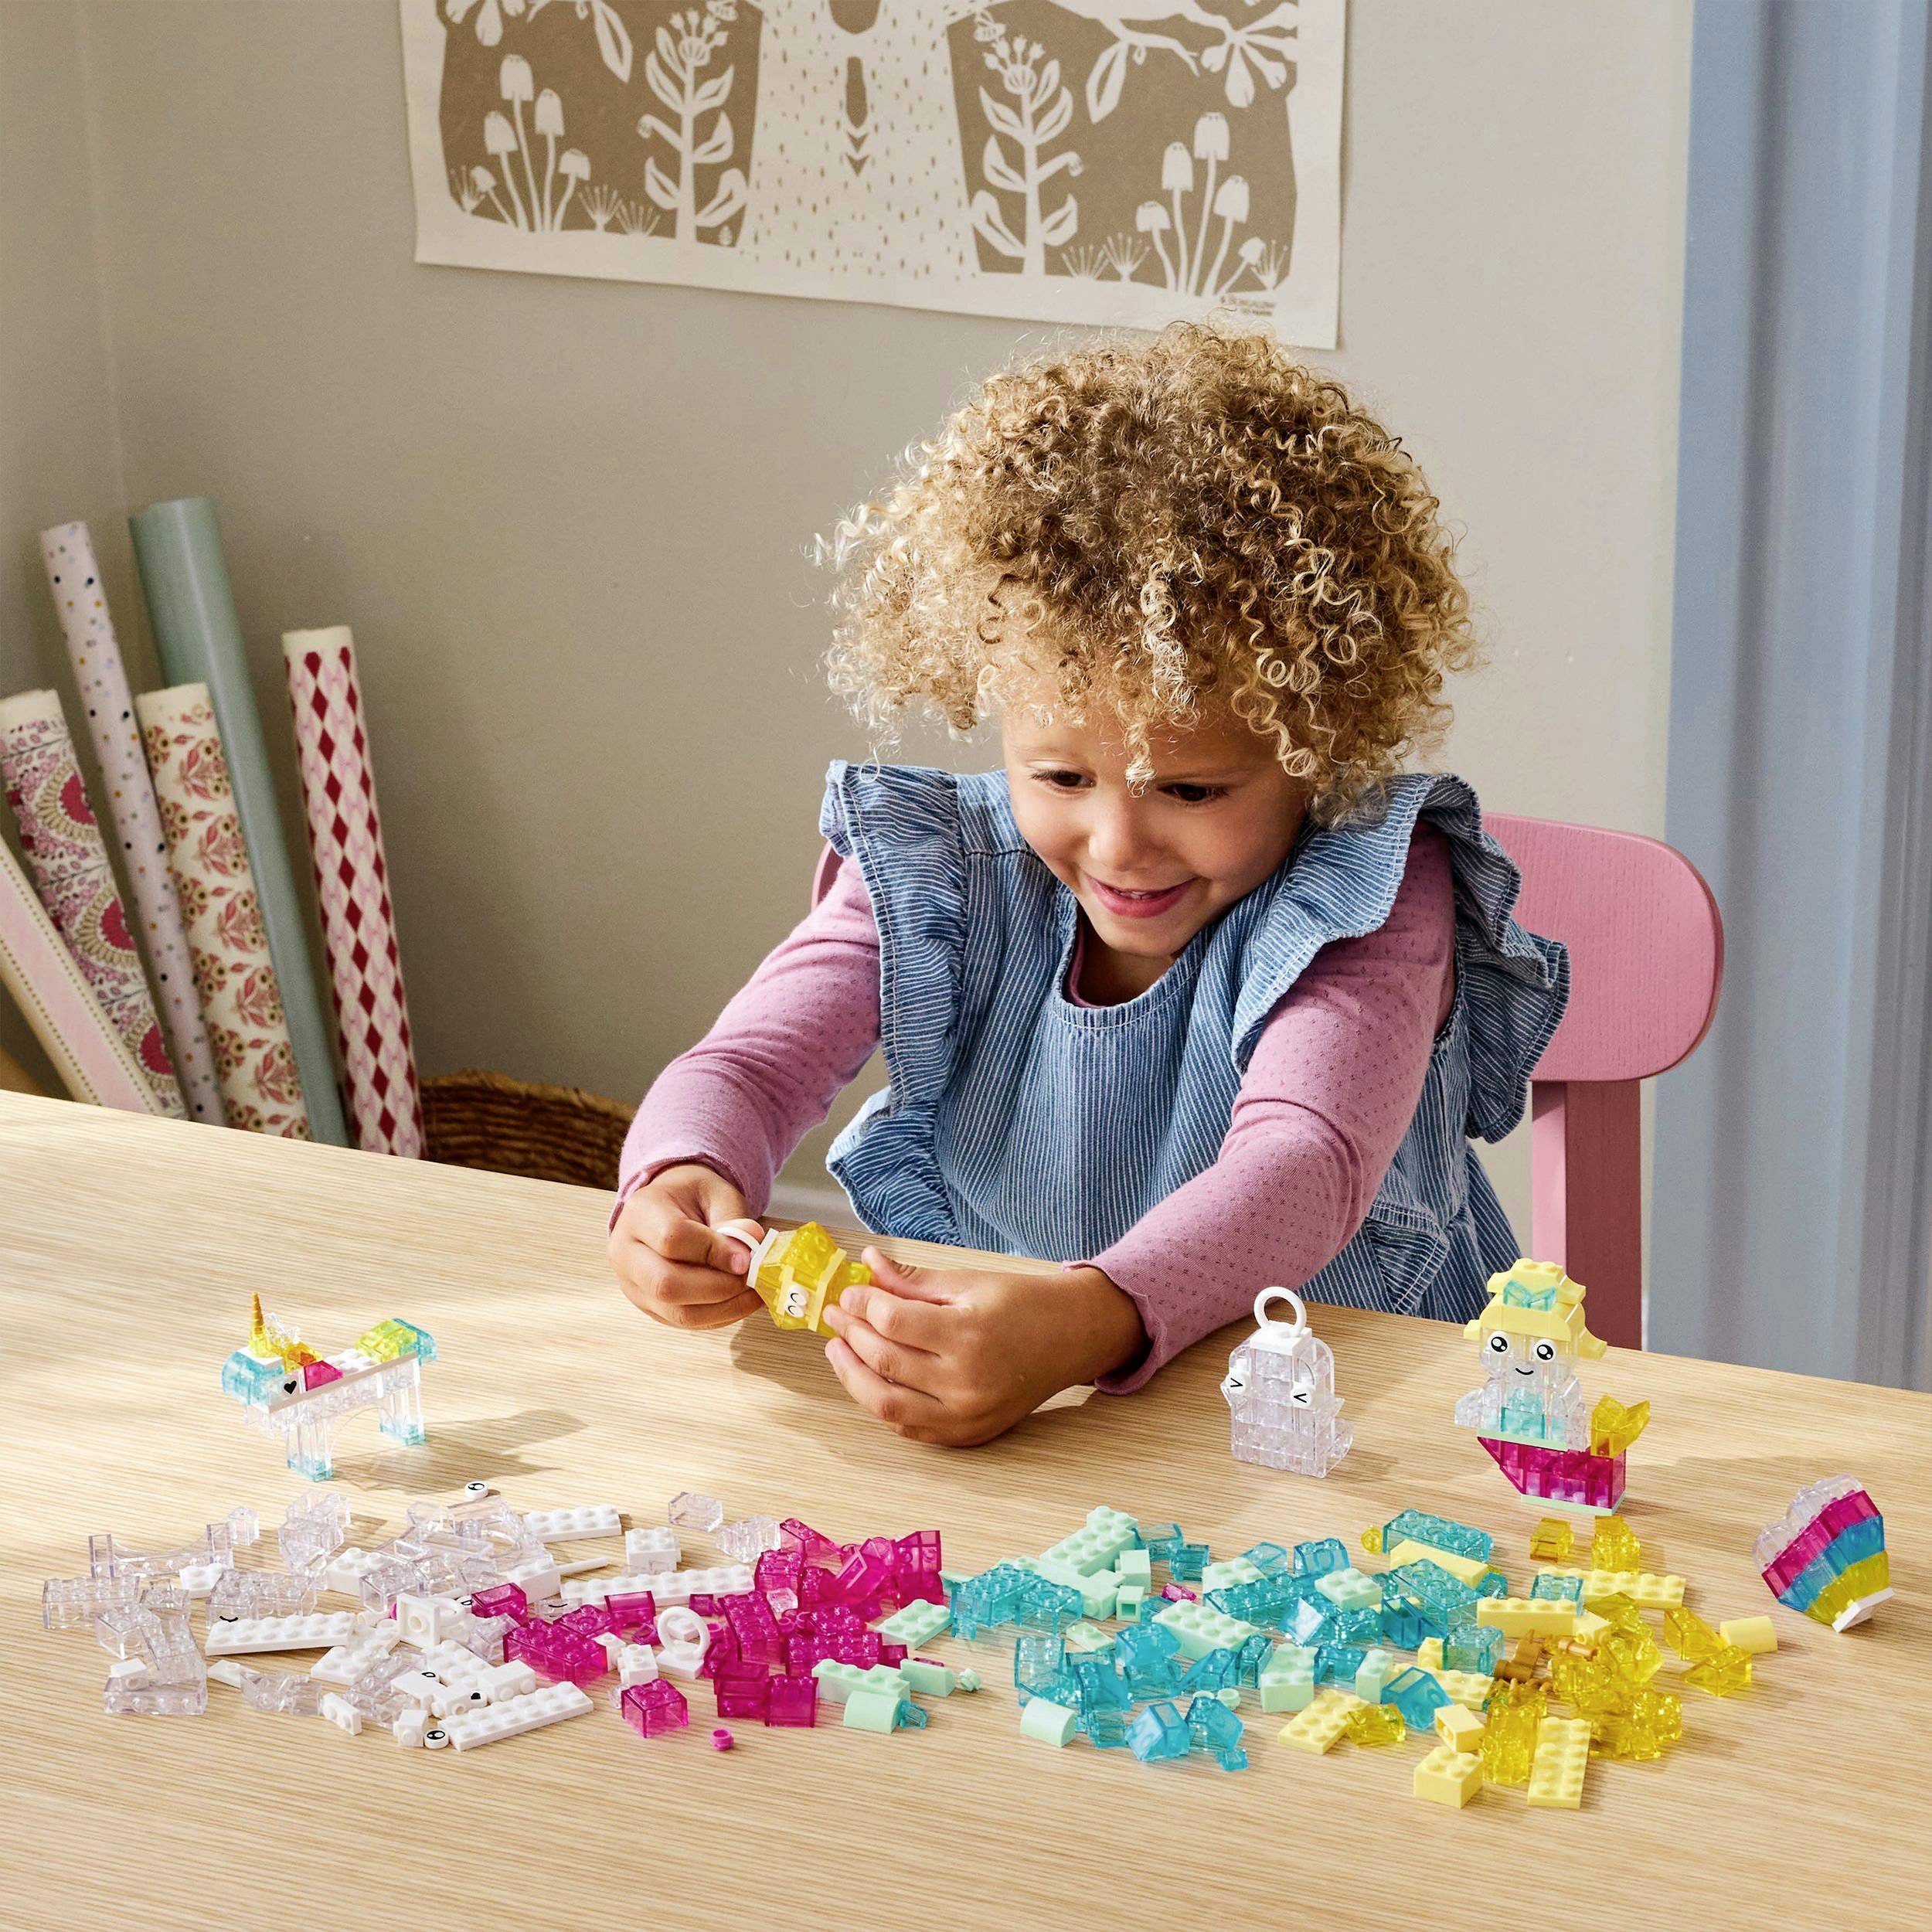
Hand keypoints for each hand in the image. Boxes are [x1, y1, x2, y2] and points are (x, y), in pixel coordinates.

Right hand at [607, 1162, 762, 1329]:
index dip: (714, 1252)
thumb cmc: (692, 1197)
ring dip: (724, 1308)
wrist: (668, 1207)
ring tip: (753, 1293)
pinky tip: (739, 1301)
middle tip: (750, 1278)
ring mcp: (632, 1285)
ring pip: (677, 1312)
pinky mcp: (647, 1306)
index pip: (672, 1240)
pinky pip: (684, 1321)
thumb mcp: (716, 1194)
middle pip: (667, 1285)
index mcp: (640, 1213)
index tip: (746, 1257)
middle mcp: (626, 1253)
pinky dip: (718, 1316)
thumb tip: (748, 1251)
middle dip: (719, 1287)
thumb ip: (733, 1221)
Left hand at [821, 1248, 1146, 1446]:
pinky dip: (882, 1403)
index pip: (892, 1320)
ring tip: (839, 1349)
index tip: (849, 1291)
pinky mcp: (969, 1435)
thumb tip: (868, 1263)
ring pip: (886, 1403)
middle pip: (884, 1360)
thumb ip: (913, 1280)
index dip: (861, 1303)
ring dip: (853, 1376)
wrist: (1073, 1338)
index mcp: (969, 1333)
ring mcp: (967, 1415)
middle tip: (835, 1315)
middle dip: (850, 1334)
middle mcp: (967, 1381)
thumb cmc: (1024, 1303)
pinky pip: (909, 1427)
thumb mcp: (969, 1282)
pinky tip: (869, 1378)